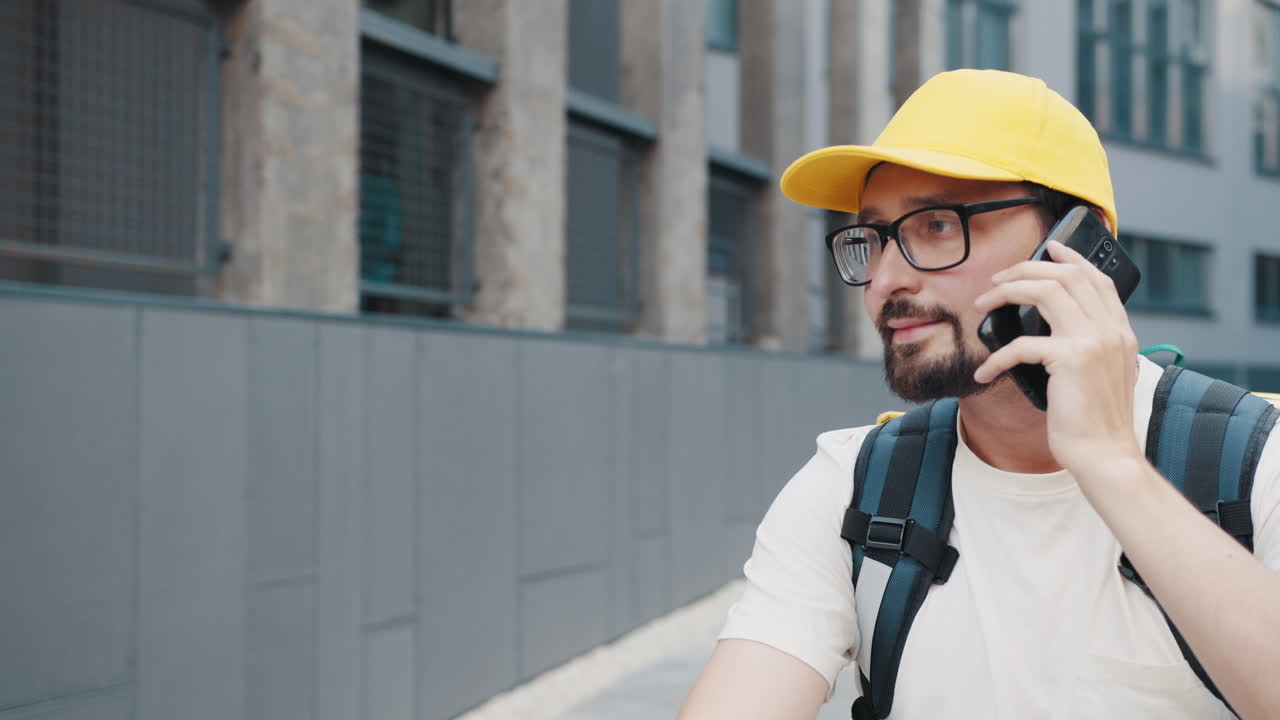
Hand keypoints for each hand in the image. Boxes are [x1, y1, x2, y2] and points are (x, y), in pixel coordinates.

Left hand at [971, 240, 1142, 475]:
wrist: (1106, 453)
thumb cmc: (1097, 421)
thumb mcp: (1102, 374)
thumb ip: (1088, 346)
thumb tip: (1050, 330)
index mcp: (1120, 331)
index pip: (1097, 279)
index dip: (1071, 258)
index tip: (1048, 247)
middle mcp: (1110, 330)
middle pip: (1066, 276)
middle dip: (1025, 269)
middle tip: (998, 280)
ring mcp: (1093, 342)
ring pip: (1045, 292)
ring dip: (1006, 293)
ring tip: (983, 305)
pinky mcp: (1071, 360)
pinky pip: (1022, 343)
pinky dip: (996, 357)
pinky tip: (984, 372)